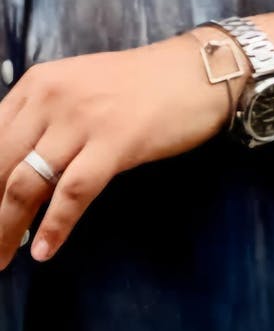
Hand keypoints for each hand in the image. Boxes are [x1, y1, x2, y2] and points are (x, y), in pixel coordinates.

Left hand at [0, 31, 247, 269]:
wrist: (196, 71)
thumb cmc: (142, 84)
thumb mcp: (79, 88)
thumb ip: (44, 118)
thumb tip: (14, 167)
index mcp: (37, 83)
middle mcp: (51, 97)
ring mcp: (82, 119)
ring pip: (26, 183)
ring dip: (7, 228)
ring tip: (1, 259)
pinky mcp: (115, 142)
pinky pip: (73, 192)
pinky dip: (55, 226)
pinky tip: (45, 250)